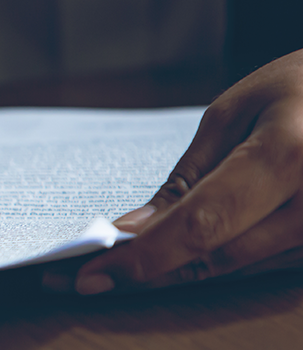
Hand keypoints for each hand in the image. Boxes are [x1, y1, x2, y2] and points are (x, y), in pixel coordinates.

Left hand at [68, 50, 302, 293]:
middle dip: (146, 271)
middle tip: (83, 278)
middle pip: (216, 257)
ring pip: (235, 269)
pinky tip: (168, 260)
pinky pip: (258, 265)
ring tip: (116, 268)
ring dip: (175, 272)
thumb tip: (135, 231)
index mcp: (287, 156)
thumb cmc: (298, 87)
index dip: (144, 257)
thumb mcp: (233, 113)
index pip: (202, 224)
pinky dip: (211, 263)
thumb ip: (188, 175)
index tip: (90, 276)